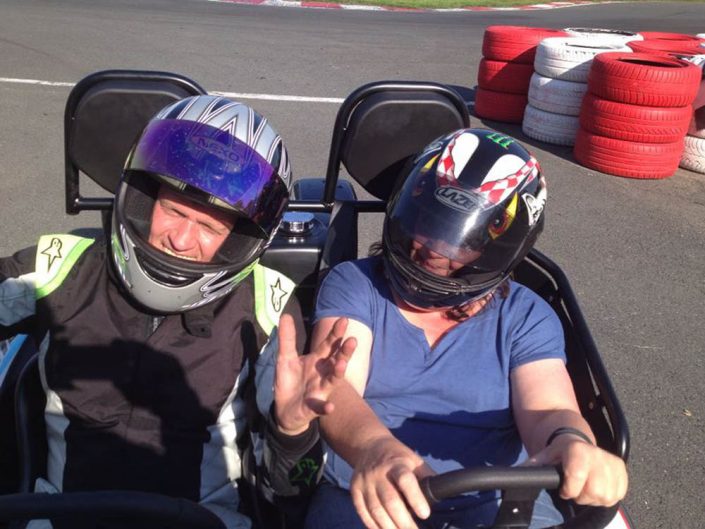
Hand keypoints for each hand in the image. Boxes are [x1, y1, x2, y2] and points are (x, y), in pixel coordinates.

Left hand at [273, 314, 356, 434]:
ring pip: (332, 381)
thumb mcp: (285, 358)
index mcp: (318, 360)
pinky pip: (321, 407)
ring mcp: (320, 391)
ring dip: (338, 373)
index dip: (335, 334)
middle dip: (344, 352)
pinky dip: (326, 407)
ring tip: (342, 365)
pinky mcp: (313, 407)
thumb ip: (287, 338)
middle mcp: (323, 374)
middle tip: (352, 340)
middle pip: (336, 361)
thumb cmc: (290, 381)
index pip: (328, 345)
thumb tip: (285, 314)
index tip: (343, 320)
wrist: (284, 409)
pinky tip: (330, 406)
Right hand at [351, 436, 434, 528]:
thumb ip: (427, 478)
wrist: (369, 446)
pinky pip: (363, 513)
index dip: (415, 498)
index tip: (425, 514)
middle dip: (404, 521)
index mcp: (397, 464)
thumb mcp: (414, 460)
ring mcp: (364, 483)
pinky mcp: (355, 491)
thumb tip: (443, 496)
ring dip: (390, 527)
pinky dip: (374, 526)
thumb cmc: (397, 457)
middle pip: (390, 500)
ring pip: (376, 510)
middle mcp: (378, 473)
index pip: (405, 480)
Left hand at [528, 436, 627, 506]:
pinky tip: (597, 488)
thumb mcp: (544, 456)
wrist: (577, 441)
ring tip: (585, 488)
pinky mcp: (622, 470)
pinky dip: (606, 497)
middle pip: (594, 491)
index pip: (577, 475)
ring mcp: (612, 462)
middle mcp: (597, 453)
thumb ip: (532, 467)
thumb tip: (518, 474)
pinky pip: (618, 495)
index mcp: (577, 449)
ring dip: (594, 498)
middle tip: (575, 490)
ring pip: (606, 496)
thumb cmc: (559, 453)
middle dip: (581, 496)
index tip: (564, 489)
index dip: (569, 489)